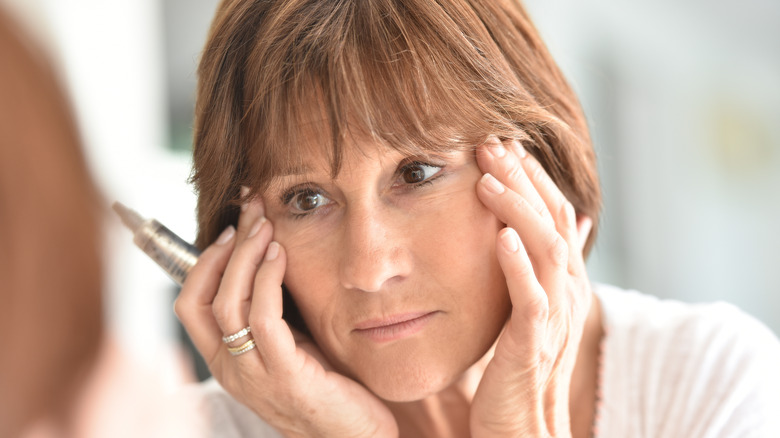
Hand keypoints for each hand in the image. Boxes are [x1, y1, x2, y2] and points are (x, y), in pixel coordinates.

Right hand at [174, 193, 397, 437]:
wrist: (352, 436)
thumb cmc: (325, 387)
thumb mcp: (287, 345)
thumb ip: (269, 314)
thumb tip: (265, 260)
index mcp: (226, 361)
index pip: (190, 306)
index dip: (204, 262)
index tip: (229, 229)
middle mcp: (231, 369)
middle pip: (204, 298)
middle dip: (224, 248)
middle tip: (250, 212)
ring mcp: (254, 374)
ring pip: (228, 304)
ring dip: (245, 256)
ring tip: (265, 226)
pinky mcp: (285, 375)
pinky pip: (264, 318)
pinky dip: (267, 279)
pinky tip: (281, 255)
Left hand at [470, 137, 593, 436]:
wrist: (523, 428)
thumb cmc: (520, 368)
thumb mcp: (532, 311)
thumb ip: (540, 269)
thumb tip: (556, 226)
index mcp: (564, 280)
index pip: (555, 214)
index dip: (532, 177)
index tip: (503, 143)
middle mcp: (566, 291)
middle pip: (552, 220)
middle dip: (523, 178)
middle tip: (491, 141)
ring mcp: (553, 316)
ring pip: (545, 248)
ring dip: (517, 209)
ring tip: (488, 178)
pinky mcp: (534, 341)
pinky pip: (530, 297)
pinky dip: (517, 264)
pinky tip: (499, 237)